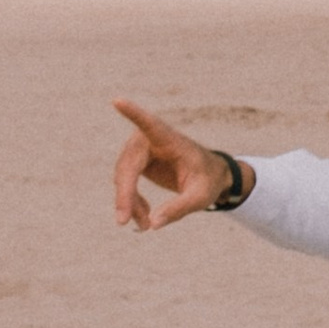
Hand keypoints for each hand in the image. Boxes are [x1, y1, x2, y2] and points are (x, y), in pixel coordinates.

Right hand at [113, 98, 238, 230]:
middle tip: (124, 222)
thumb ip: (179, 209)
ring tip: (145, 226)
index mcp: (170, 139)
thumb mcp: (201, 197)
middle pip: (128, 166)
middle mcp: (149, 139)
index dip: (133, 114)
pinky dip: (131, 202)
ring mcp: (139, 149)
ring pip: (122, 178)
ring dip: (130, 203)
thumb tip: (153, 224)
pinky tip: (144, 218)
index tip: (118, 101)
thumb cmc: (208, 180)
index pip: (150, 125)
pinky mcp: (135, 161)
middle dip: (125, 195)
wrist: (209, 176)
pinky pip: (125, 184)